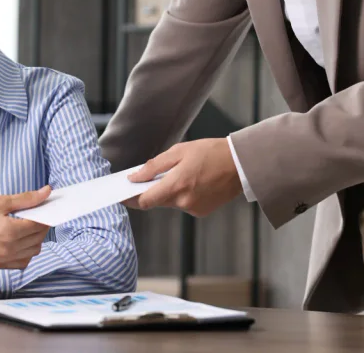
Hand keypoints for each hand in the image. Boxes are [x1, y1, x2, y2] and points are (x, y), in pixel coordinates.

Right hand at [0, 187, 51, 269]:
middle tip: (34, 211)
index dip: (47, 213)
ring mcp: (3, 260)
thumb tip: (46, 192)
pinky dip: (25, 251)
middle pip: (39, 238)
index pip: (41, 224)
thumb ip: (26, 199)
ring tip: (24, 224)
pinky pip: (21, 261)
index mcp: (11, 232)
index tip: (47, 205)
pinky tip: (17, 238)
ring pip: (33, 252)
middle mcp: (9, 250)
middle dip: (41, 225)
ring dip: (34, 239)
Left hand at [126, 139, 242, 216]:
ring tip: (183, 173)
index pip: (145, 201)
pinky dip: (183, 195)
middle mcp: (184, 201)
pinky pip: (184, 204)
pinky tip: (194, 181)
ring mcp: (194, 208)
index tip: (122, 194)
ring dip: (170, 191)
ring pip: (171, 202)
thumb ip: (154, 166)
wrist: (241, 164)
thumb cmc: (210, 152)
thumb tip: (134, 177)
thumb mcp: (179, 151)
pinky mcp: (202, 211)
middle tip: (151, 176)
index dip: (131, 198)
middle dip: (152, 190)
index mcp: (177, 185)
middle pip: (157, 201)